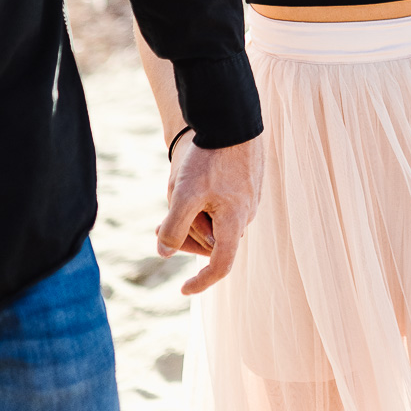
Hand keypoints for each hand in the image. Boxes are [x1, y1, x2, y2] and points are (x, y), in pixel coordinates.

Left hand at [158, 135, 264, 294]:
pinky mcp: (246, 186)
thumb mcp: (183, 194)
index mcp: (235, 221)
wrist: (231, 120)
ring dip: (193, 218)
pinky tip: (193, 183)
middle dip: (186, 237)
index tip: (183, 290)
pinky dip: (203, 204)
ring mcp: (249, 199)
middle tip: (161, 222)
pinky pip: (222, 206)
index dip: (202, 282)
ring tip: (177, 195)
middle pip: (212, 242)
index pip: (221, 265)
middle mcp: (247, 215)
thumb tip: (164, 253)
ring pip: (215, 222)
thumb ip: (173, 229)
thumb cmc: (209, 158)